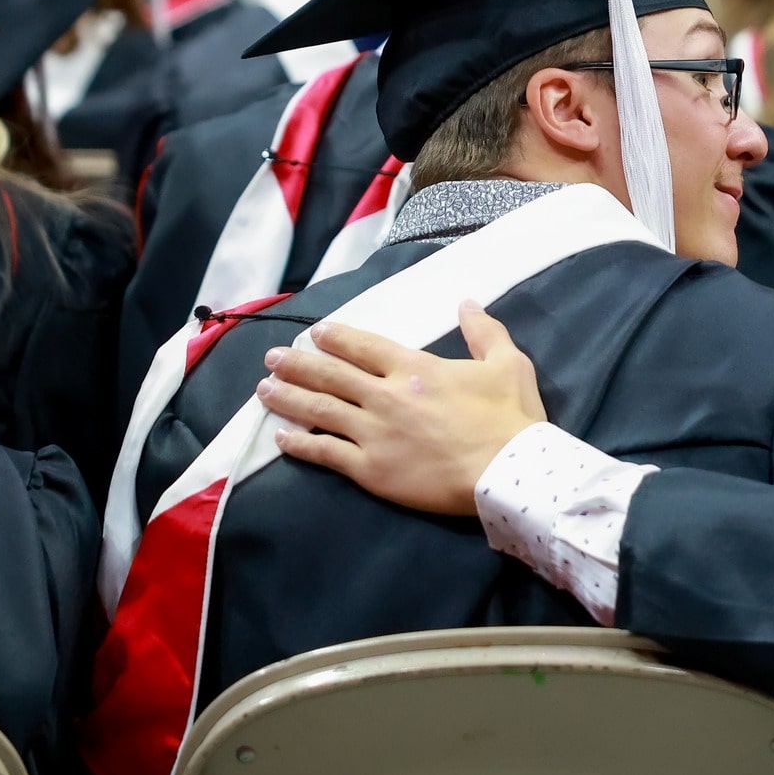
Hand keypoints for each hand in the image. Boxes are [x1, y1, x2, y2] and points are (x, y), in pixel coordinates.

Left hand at [256, 302, 546, 514]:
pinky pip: (326, 454)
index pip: (364, 346)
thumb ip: (485, 332)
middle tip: (271, 358)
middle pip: (331, 375)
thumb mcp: (508, 364)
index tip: (315, 333)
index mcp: (415, 368)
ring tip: (263, 390)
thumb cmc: (510, 418)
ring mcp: (374, 433)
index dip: (337, 338)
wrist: (508, 471)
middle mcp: (386, 395)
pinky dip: (301, 445)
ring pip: (319, 411)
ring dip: (288, 398)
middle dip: (297, 364)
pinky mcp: (371, 470)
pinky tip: (282, 438)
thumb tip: (468, 303)